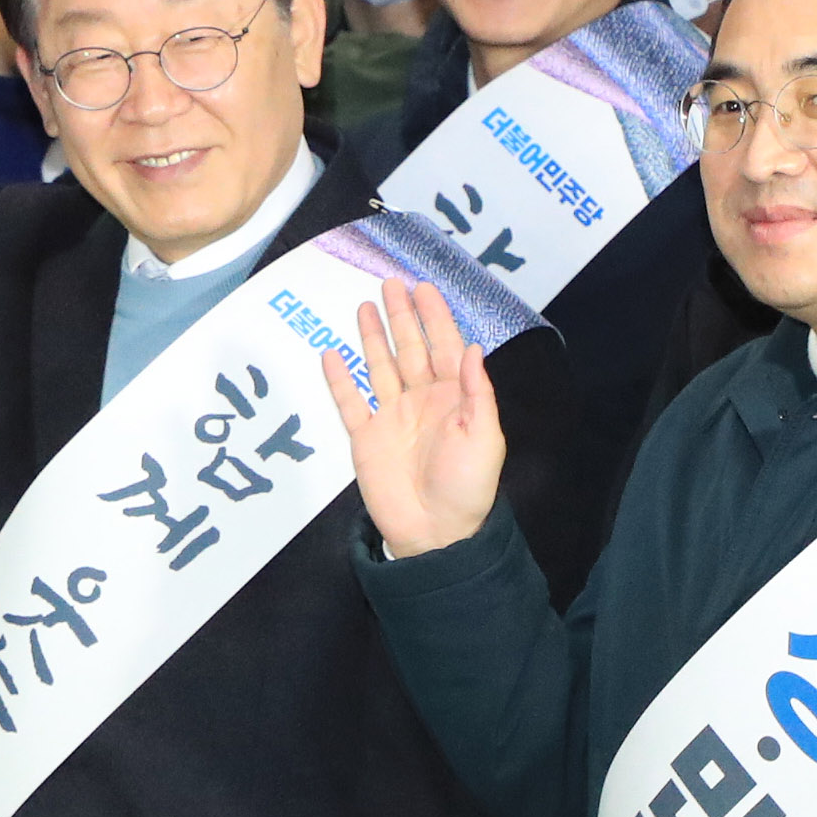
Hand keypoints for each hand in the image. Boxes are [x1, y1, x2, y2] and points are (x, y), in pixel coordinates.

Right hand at [320, 283, 506, 558]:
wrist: (435, 533)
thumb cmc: (467, 487)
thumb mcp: (485, 438)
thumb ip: (477, 393)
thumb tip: (472, 347)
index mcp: (454, 398)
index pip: (445, 346)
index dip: (435, 317)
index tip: (425, 288)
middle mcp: (422, 401)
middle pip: (410, 348)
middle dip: (402, 316)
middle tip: (391, 283)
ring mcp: (392, 418)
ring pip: (380, 367)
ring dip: (372, 338)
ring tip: (364, 307)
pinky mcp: (366, 438)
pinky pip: (350, 403)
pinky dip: (339, 379)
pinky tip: (330, 354)